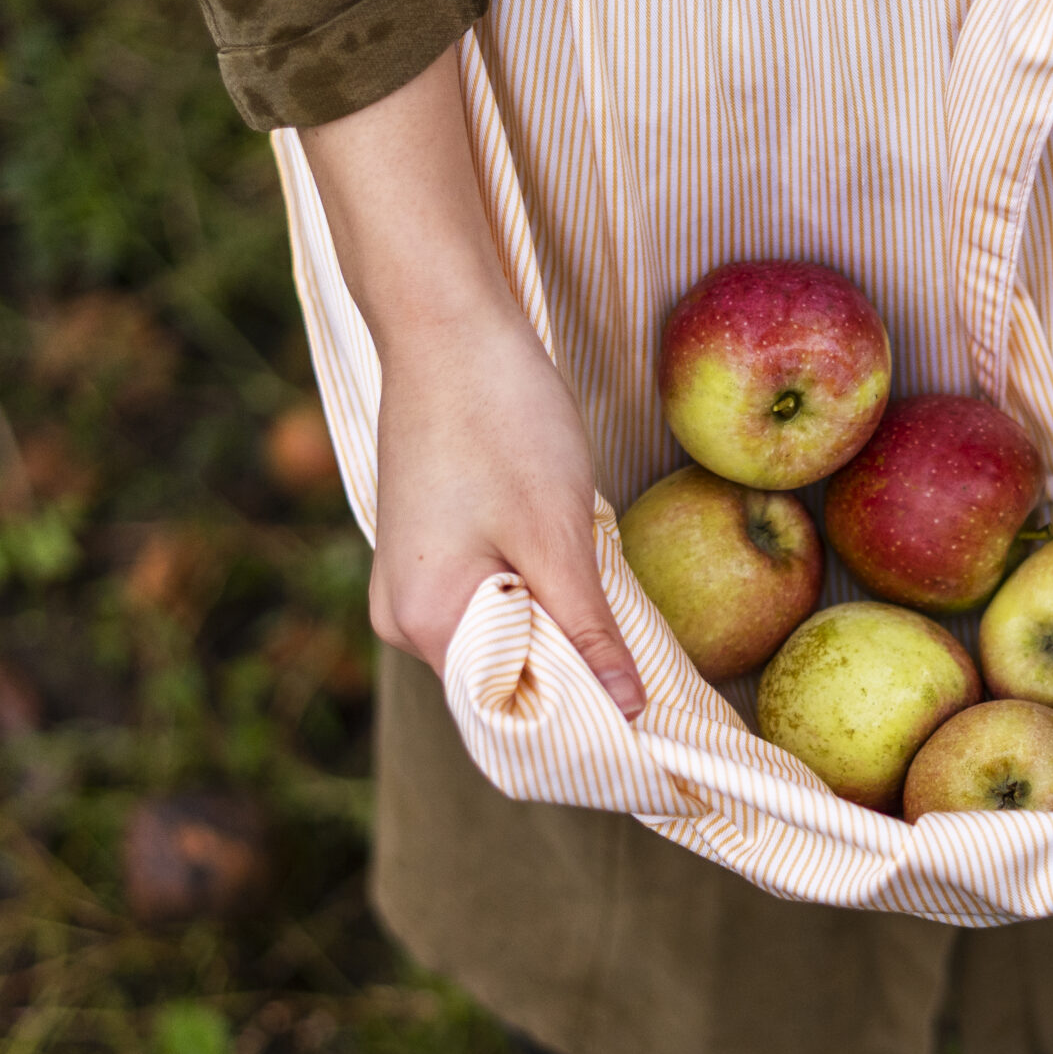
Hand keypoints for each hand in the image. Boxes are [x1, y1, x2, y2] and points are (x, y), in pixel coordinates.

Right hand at [367, 312, 645, 716]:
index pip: (508, 713)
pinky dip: (537, 600)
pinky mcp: (427, 552)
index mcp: (425, 622)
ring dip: (559, 634)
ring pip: (502, 640)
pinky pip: (490, 603)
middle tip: (650, 674)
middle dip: (573, 680)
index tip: (647, 727)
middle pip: (504, 681)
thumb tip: (626, 711)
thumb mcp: (557, 535)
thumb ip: (588, 631)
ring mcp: (410, 583)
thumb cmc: (499, 420)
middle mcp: (402, 616)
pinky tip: (575, 575)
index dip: (579, 726)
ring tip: (616, 617)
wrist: (445, 326)